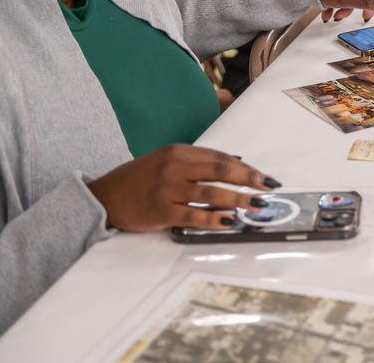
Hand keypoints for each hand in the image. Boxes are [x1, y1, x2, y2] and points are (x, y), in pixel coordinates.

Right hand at [87, 145, 281, 230]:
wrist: (104, 196)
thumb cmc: (140, 179)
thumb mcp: (167, 160)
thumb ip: (198, 162)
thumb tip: (236, 161)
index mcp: (178, 151)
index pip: (220, 157)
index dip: (245, 167)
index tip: (264, 176)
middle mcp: (174, 167)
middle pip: (220, 170)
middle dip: (249, 179)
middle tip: (269, 187)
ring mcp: (167, 189)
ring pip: (211, 193)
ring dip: (238, 199)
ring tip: (256, 205)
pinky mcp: (160, 211)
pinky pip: (193, 216)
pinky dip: (214, 219)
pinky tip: (230, 222)